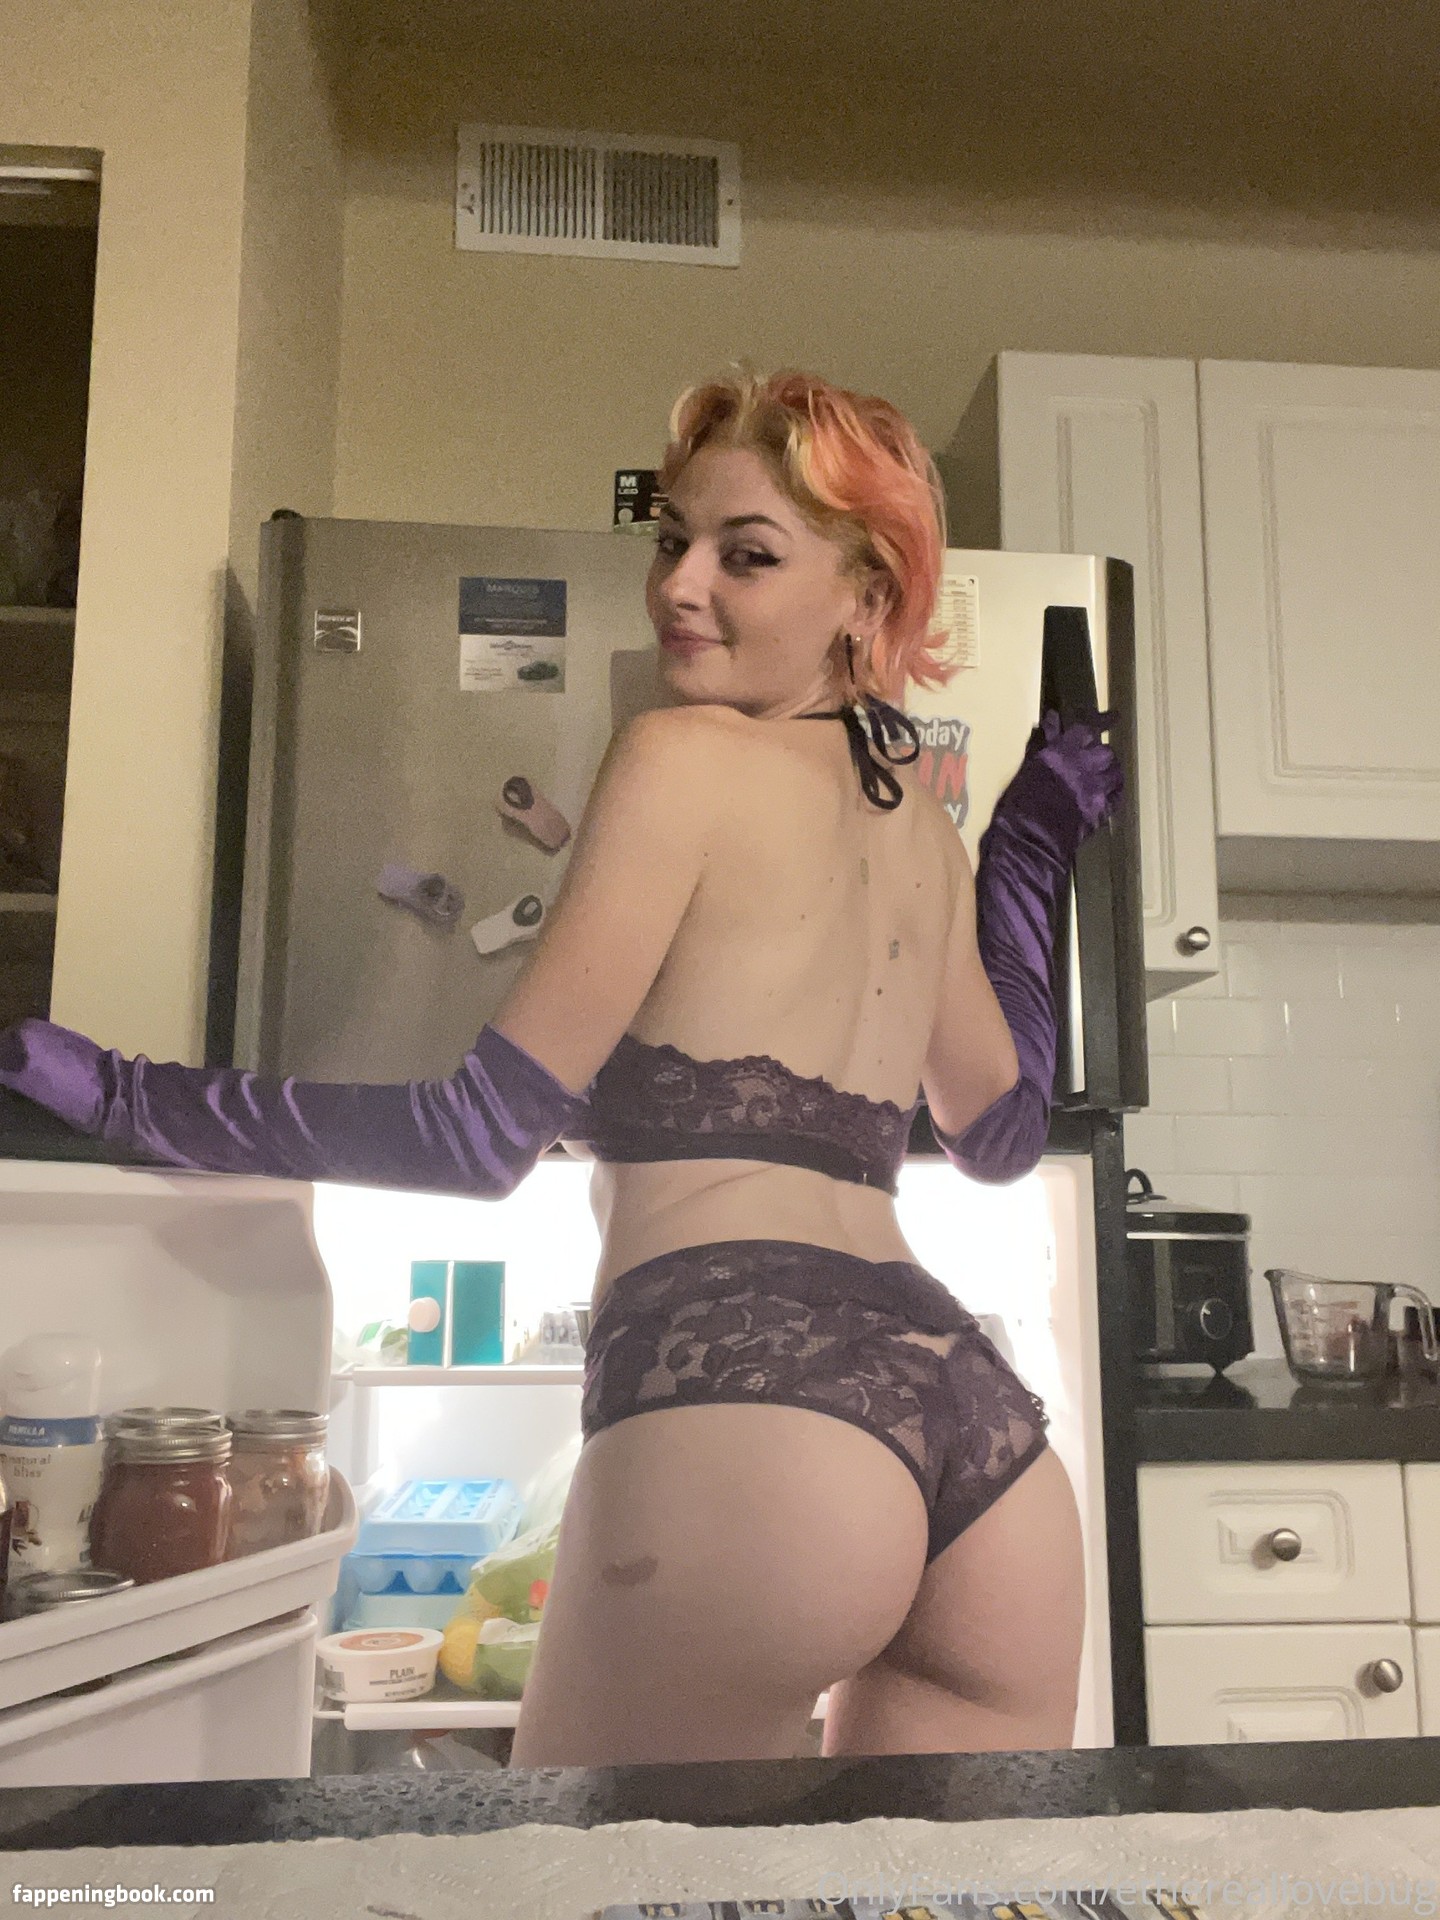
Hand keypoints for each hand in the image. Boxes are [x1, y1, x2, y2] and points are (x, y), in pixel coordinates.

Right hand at [1014, 709, 1123, 837]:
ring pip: (1115, 772)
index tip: (1113, 716)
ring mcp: (1097, 788)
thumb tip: (1053, 717)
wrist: (1029, 837)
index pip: (1089, 729)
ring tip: (1103, 777)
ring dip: (1110, 772)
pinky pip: (1117, 796)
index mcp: (1064, 751)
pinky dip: (1114, 792)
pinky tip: (1108, 794)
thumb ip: (1044, 741)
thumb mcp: (1029, 765)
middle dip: (1100, 754)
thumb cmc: (1020, 800)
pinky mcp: (1102, 810)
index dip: (1101, 722)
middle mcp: (1085, 765)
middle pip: (1105, 751)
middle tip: (1093, 759)